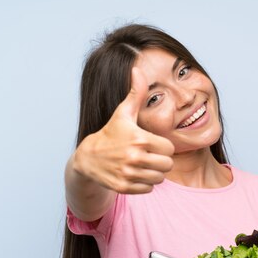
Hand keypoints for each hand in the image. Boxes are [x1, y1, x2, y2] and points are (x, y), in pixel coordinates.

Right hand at [72, 67, 174, 193]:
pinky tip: (135, 174)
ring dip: (154, 173)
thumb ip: (136, 93)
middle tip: (150, 156)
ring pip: (158, 178)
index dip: (163, 147)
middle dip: (161, 161)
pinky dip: (145, 184)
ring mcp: (128, 174)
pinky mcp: (123, 187)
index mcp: (139, 139)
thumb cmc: (111, 133)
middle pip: (166, 165)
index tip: (152, 144)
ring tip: (143, 165)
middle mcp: (134, 157)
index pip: (169, 149)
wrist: (88, 157)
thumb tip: (138, 69)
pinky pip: (148, 189)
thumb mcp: (123, 113)